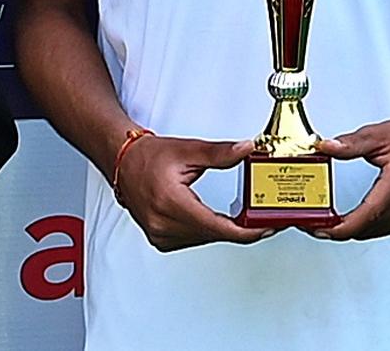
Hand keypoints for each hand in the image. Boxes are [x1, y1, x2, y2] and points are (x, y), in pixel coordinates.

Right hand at [115, 135, 267, 249]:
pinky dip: (206, 231)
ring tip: (238, 216)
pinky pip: (193, 240)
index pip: (218, 227)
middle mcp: (162, 223)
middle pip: (214, 234)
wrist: (123, 161)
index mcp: (170, 202)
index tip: (266, 227)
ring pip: (205, 239)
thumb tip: (245, 149)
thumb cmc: (148, 156)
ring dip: (222, 229)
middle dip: (239, 227)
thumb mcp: (187, 150)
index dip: (247, 230)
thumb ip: (219, 153)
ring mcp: (159, 234)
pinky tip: (211, 219)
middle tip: (258, 216)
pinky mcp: (160, 240)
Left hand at [314, 105, 389, 240]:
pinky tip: (353, 222)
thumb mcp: (376, 134)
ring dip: (353, 231)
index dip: (344, 226)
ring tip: (328, 223)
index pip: (369, 213)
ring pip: (378, 231)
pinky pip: (387, 228)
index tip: (323, 228)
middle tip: (315, 224)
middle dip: (341, 230)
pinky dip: (368, 228)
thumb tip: (325, 147)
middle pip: (371, 226)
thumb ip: (349, 144)